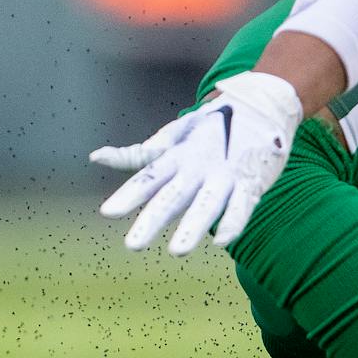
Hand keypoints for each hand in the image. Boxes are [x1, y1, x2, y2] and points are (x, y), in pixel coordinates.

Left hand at [92, 71, 304, 254]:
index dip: (129, 196)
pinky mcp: (252, 182)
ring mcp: (225, 174)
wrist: (260, 106)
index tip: (107, 213)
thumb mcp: (174, 136)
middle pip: (172, 197)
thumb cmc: (210, 126)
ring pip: (207, 204)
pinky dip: (233, 222)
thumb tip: (97, 157)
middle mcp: (197, 167)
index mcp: (176, 156)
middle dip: (152, 221)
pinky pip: (242, 206)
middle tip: (132, 246)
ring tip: (176, 251)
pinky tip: (220, 242)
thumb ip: (139, 154)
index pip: (148, 178)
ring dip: (192, 227)